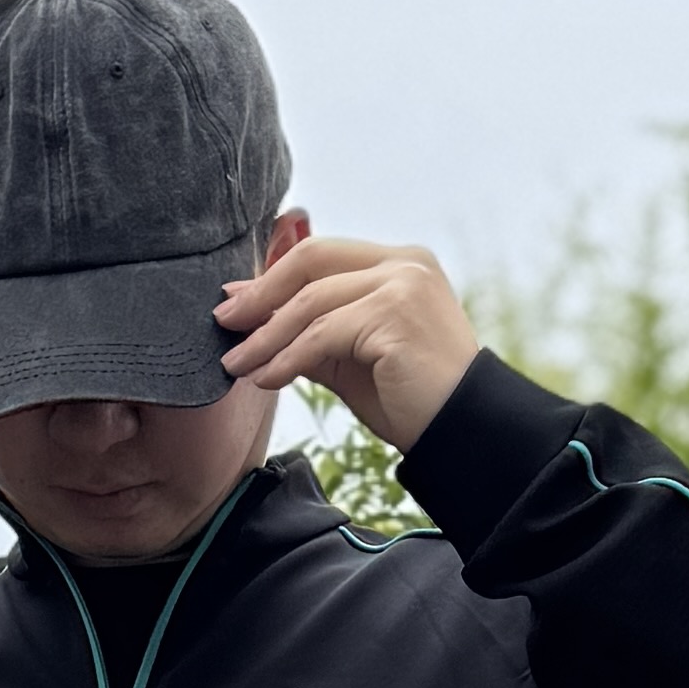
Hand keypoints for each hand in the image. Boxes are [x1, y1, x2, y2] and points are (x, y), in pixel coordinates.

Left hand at [213, 227, 480, 451]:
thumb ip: (312, 330)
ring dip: (267, 336)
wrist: (463, 432)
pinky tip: (268, 378)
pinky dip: (288, 357)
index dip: (273, 276)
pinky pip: (323, 334)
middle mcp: (405, 264)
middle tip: (225, 322)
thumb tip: (252, 314)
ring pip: (312, 302)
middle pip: (312, 262)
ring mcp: (403, 285)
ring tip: (237, 364)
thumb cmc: (412, 399)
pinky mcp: (395, 315)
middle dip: (262, 293)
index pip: (323, 255)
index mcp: (400, 263)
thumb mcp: (351, 357)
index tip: (236, 299)